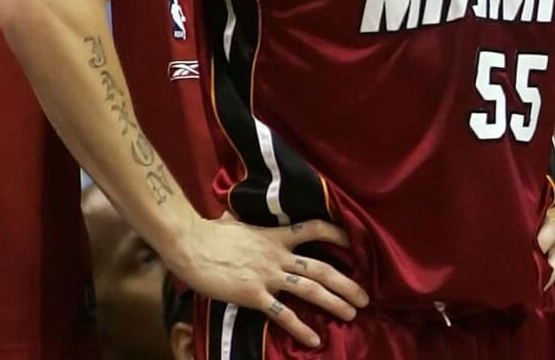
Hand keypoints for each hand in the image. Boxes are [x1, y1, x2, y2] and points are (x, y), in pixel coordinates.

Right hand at [167, 215, 367, 347]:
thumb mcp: (235, 220)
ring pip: (310, 289)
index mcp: (276, 236)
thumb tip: (233, 215)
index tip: (354, 242)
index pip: (314, 229)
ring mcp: (267, 276)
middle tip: (365, 296)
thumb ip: (244, 221)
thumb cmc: (209, 233)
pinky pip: (282, 314)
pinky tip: (314, 340)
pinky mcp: (253, 295)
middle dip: (346, 283)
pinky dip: (300, 328)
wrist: (190, 244)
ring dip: (334, 302)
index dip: (337, 233)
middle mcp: (278, 255)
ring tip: (352, 313)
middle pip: (322, 268)